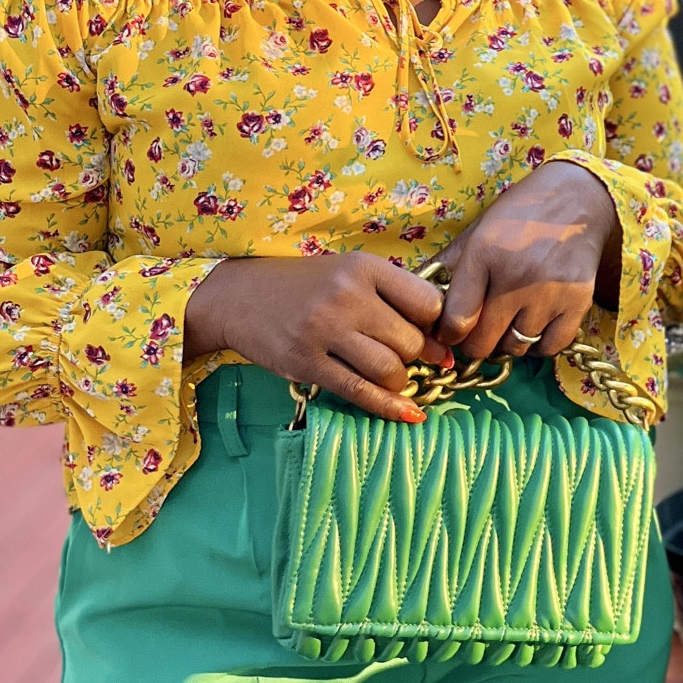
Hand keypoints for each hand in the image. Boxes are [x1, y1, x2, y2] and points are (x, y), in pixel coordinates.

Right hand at [183, 253, 449, 422]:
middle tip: (408, 358)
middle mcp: (346, 297)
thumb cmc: (307, 285)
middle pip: (410, 341)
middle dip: (417, 357)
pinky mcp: (306, 363)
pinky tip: (408, 414)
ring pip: (389, 370)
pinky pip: (359, 392)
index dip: (437, 325)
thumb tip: (442, 343)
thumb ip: (394, 297)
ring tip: (393, 377)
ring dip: (400, 381)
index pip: (427, 303)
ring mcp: (324, 331)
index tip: (433, 334)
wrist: (240, 296)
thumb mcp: (350, 273)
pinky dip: (389, 407)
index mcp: (364, 268)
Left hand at [434, 161, 620, 359]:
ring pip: (515, 347)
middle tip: (478, 329)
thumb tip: (414, 295)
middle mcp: (516, 277)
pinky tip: (535, 325)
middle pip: (482, 343)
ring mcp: (550, 293)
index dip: (447, 333)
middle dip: (474, 342)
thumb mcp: (479, 230)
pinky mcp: (578, 303)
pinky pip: (550, 347)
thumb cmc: (521, 213)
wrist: (579, 197)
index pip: (456, 320)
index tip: (451, 330)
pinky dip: (539, 344)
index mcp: (485, 253)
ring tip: (509, 321)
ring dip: (507, 341)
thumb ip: (448, 265)